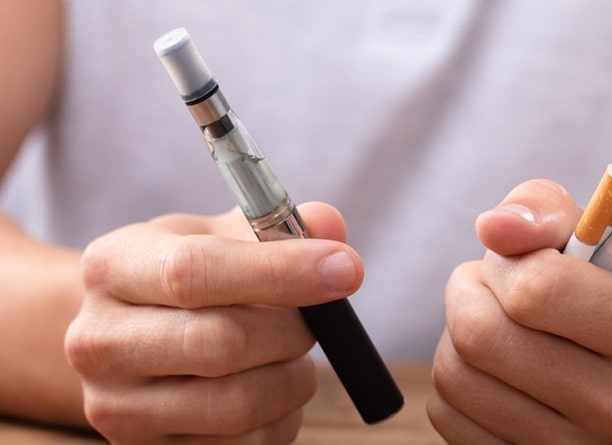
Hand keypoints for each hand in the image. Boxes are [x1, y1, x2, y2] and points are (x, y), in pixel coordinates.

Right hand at [64, 203, 363, 443]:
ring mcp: (117, 409)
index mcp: (112, 267)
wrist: (132, 342)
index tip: (347, 269)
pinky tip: (270, 385)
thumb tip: (330, 228)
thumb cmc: (187, 279)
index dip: (282, 271)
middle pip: (221, 344)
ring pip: (238, 404)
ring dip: (292, 377)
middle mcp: (98, 341)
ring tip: (291, 353)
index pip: (194, 272)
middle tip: (316, 319)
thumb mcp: (217, 236)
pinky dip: (281, 416)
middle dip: (293, 330)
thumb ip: (276, 227)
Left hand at [428, 180, 611, 443]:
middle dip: (469, 294)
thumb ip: (543, 209)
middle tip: (492, 288)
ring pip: (455, 378)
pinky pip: (447, 416)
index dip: (507, 262)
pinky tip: (493, 370)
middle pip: (481, 337)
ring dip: (457, 336)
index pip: (535, 289)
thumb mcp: (598, 236)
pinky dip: (456, 381)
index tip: (519, 261)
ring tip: (497, 326)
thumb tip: (492, 227)